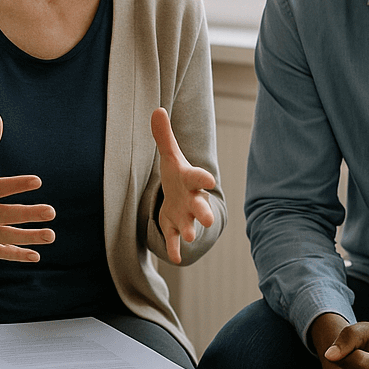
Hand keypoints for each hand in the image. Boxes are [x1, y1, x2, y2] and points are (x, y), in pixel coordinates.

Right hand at [0, 114, 54, 261]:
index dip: (18, 185)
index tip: (38, 181)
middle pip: (5, 215)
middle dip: (28, 214)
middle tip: (52, 211)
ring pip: (6, 236)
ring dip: (29, 237)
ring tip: (51, 234)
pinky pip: (1, 253)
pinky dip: (17, 256)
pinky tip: (37, 255)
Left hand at [150, 107, 215, 263]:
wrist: (182, 197)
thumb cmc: (177, 174)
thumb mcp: (169, 156)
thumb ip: (163, 136)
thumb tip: (156, 110)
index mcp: (190, 180)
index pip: (198, 177)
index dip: (204, 178)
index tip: (211, 179)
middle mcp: (192, 199)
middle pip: (200, 205)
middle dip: (204, 212)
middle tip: (209, 219)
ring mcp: (185, 215)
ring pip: (189, 224)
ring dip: (190, 231)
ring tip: (191, 237)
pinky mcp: (175, 227)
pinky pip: (175, 239)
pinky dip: (175, 248)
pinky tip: (173, 258)